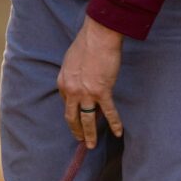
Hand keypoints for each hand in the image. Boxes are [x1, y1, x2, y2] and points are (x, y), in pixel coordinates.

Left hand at [57, 16, 124, 147]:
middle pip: (71, 117)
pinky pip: (108, 112)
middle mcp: (71, 91)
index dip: (73, 110)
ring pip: (86, 120)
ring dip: (89, 134)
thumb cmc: (86, 43)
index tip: (77, 115)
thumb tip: (79, 81)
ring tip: (91, 145)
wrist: (98, 35)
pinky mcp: (101, 92)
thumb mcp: (71, 60)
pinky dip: (114, 123)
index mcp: (63, 83)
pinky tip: (118, 132)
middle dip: (76, 130)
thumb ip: (73, 74)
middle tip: (80, 140)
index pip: (66, 102)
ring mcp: (86, 93)